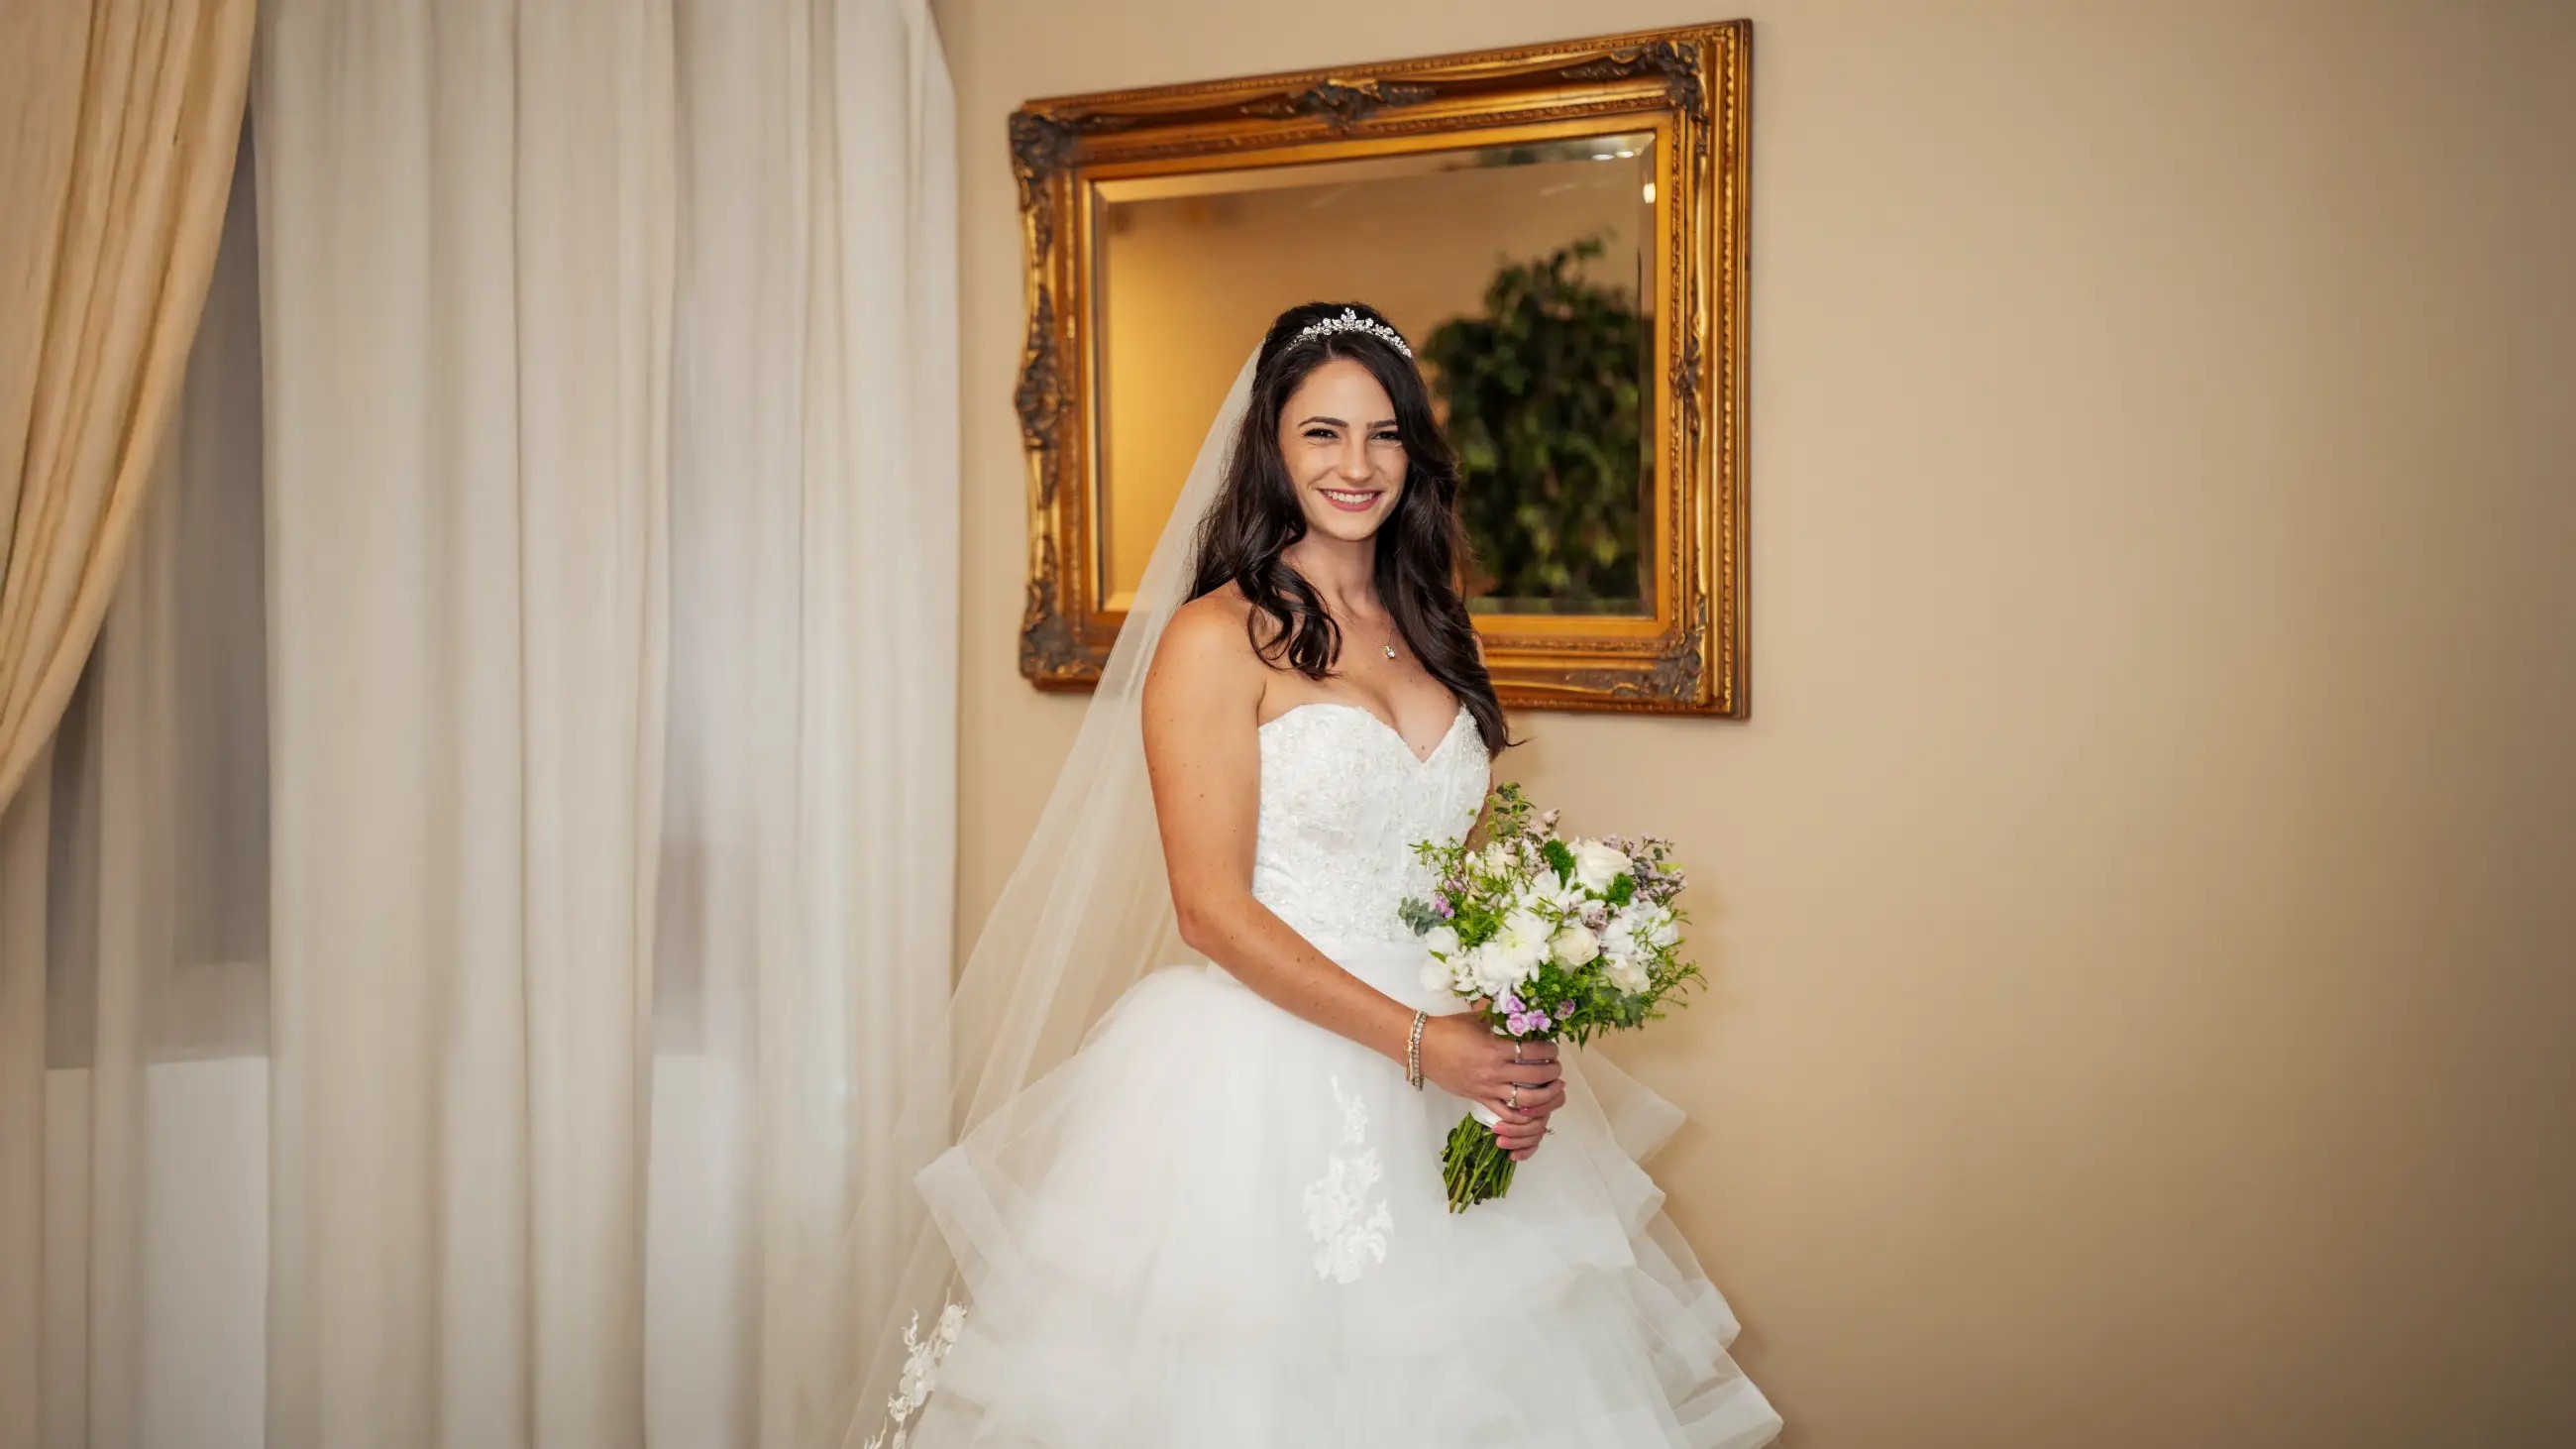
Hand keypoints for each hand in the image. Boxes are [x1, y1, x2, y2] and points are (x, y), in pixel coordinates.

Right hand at [1418, 1015, 1564, 1159]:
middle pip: (1535, 1076)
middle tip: (1557, 1067)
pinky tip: (1532, 1110)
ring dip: (1545, 1096)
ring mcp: (1488, 1088)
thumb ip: (1501, 1018)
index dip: (1550, 1051)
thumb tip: (1521, 1010)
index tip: (1553, 1048)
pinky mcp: (1480, 1099)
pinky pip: (1506, 1113)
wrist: (1423, 1047)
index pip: (1534, 1051)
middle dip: (1553, 1072)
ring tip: (1553, 1088)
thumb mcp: (1478, 1018)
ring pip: (1525, 1100)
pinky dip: (1522, 1116)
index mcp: (1496, 1048)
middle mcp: (1495, 1071)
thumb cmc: (1450, 1029)